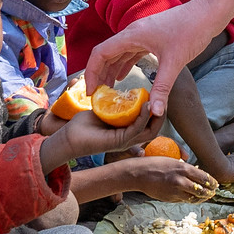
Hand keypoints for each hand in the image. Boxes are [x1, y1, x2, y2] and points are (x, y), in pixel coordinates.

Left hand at [38, 105, 164, 169]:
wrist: (69, 137)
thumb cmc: (84, 125)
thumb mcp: (103, 110)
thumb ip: (114, 103)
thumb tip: (120, 91)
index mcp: (127, 132)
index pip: (150, 124)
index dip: (157, 110)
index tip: (158, 95)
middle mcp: (129, 138)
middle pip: (154, 129)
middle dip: (162, 114)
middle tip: (164, 97)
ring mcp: (125, 141)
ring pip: (149, 131)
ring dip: (156, 115)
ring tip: (158, 100)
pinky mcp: (119, 141)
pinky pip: (136, 129)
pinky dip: (143, 117)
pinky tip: (146, 105)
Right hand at [83, 0, 223, 116]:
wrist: (208, 13)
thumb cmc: (191, 30)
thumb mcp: (175, 62)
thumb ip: (162, 88)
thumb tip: (154, 112)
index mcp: (131, 35)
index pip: (100, 54)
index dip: (91, 73)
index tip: (91, 92)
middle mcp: (132, 33)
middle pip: (106, 54)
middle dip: (99, 75)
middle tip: (97, 97)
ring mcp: (141, 34)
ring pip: (118, 53)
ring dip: (110, 71)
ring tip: (107, 91)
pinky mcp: (151, 36)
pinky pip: (131, 52)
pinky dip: (124, 65)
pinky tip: (123, 77)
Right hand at [118, 155, 219, 201]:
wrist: (139, 174)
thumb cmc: (155, 163)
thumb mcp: (172, 160)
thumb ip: (185, 167)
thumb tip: (196, 172)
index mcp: (183, 168)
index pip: (204, 178)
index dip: (212, 182)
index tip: (216, 184)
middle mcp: (181, 181)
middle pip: (202, 190)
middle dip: (209, 192)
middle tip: (213, 192)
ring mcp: (175, 191)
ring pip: (194, 198)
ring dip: (201, 198)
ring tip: (205, 197)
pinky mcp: (170, 198)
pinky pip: (183, 200)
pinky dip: (189, 199)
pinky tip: (192, 197)